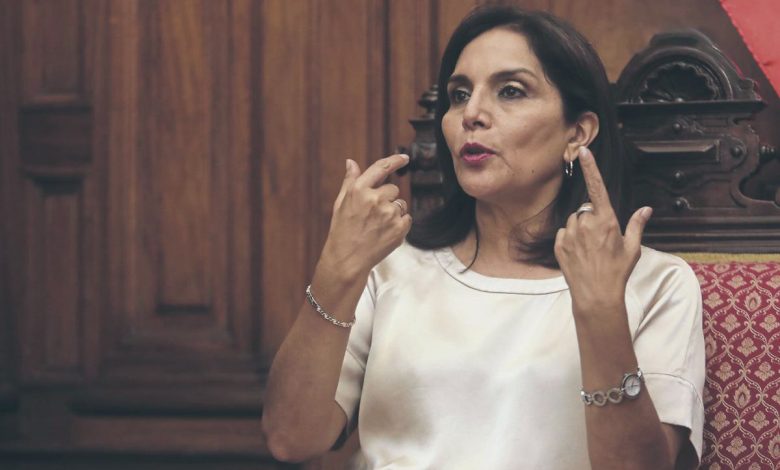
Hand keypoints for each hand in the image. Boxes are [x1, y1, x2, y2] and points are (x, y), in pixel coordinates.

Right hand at [317, 154, 411, 282]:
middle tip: (373, 215)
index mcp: (359, 190)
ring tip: (377, 226)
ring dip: (393, 212)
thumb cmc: (342, 231)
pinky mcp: (399, 228)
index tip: (405, 158)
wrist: (347, 260)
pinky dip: (399, 225)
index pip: (381, 168)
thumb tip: (351, 162)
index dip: (395, 160)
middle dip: (387, 199)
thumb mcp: (341, 203)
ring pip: (400, 205)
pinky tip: (385, 233)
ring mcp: (388, 214)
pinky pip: (406, 219)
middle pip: (393, 189)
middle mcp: (375, 199)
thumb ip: (350, 181)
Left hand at [554, 146, 651, 315]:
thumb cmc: (617, 271)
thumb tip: (646, 209)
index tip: (583, 151)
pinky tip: (579, 254)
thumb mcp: (633, 248)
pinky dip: (569, 240)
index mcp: (606, 220)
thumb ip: (637, 225)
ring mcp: (570, 234)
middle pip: (586, 210)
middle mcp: (585, 223)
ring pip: (574, 222)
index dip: (590, 168)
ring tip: (590, 250)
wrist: (596, 295)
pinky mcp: (558, 244)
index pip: (597, 188)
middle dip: (592, 219)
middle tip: (601, 241)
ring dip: (580, 229)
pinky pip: (563, 233)